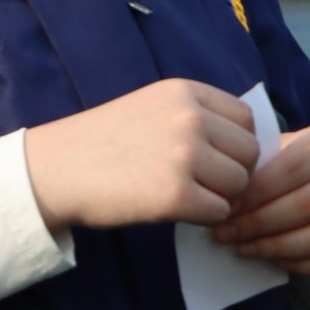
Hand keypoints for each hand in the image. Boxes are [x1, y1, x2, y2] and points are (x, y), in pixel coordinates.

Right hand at [23, 79, 259, 236]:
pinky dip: (202, 217)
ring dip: (219, 197)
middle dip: (232, 173)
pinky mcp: (176, 195)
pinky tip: (172, 208)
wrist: (55, 169)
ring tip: (182, 194)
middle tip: (198, 183)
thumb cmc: (105, 142)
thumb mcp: (151, 107)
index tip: (212, 159)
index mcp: (184, 91)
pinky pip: (219, 212)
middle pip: (249, 154)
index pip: (247, 119)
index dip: (236, 144)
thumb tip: (254, 149)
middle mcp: (189, 118)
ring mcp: (184, 156)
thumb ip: (197, 117)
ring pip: (239, 185)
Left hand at [210, 123, 309, 277]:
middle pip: (307, 204)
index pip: (292, 167)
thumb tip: (218, 194)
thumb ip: (254, 167)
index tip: (223, 205)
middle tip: (224, 233)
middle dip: (260, 222)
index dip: (256, 191)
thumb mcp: (271, 156)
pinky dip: (298, 264)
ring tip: (242, 247)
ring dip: (277, 245)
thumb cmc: (282, 170)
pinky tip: (268, 259)